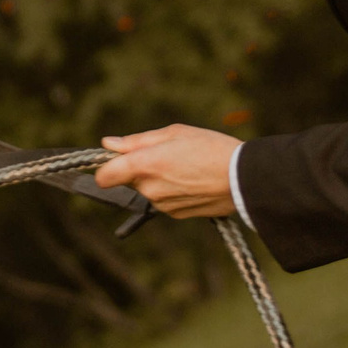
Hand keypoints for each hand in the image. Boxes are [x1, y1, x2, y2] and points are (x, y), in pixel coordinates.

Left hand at [94, 124, 241, 219]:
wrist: (243, 178)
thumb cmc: (211, 148)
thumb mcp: (174, 133)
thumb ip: (137, 141)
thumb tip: (109, 144)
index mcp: (145, 164)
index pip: (105, 176)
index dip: (105, 168)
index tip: (114, 160)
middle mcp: (150, 188)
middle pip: (129, 180)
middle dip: (140, 168)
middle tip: (166, 154)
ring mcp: (163, 204)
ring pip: (147, 189)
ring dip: (157, 179)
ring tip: (185, 166)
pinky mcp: (176, 214)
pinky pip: (163, 200)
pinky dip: (171, 190)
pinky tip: (192, 180)